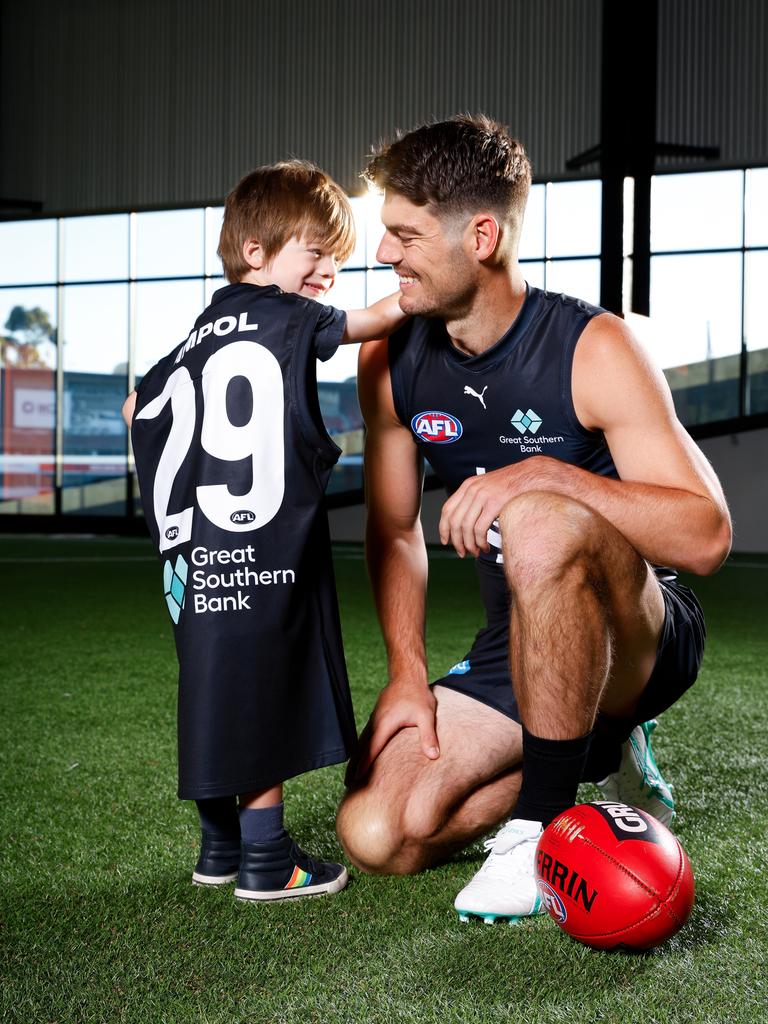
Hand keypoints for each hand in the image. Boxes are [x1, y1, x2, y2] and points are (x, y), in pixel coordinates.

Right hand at [346, 680, 438, 783]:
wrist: (407, 676)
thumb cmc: (417, 695)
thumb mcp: (426, 716)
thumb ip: (428, 736)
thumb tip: (434, 756)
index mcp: (385, 725)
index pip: (371, 749)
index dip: (364, 765)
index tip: (356, 779)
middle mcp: (375, 723)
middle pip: (361, 748)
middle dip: (354, 766)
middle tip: (347, 783)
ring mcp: (374, 719)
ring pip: (361, 742)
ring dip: (355, 758)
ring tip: (351, 774)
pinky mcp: (376, 717)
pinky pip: (365, 736)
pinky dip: (360, 748)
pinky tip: (361, 755)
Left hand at [439, 457, 563, 556]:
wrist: (532, 476)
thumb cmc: (512, 485)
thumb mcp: (488, 487)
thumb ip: (475, 500)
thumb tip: (466, 520)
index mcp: (468, 486)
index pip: (447, 510)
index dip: (444, 528)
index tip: (446, 541)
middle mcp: (472, 490)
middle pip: (455, 522)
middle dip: (456, 541)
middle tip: (463, 552)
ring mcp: (483, 496)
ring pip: (466, 528)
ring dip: (468, 544)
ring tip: (476, 551)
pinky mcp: (494, 504)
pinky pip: (479, 529)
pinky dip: (480, 542)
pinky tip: (485, 546)